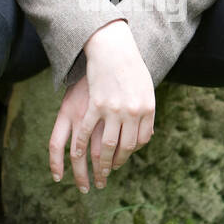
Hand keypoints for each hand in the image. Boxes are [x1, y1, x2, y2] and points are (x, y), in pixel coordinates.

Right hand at [48, 22, 154, 191]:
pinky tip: (76, 155)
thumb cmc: (131, 68)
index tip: (121, 159)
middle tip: (108, 175)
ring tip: (96, 172)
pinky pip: (86, 131)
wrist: (114, 48)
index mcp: (147, 110)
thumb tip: (147, 137)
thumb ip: (147, 114)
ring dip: (100, 162)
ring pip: (105, 145)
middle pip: (124, 147)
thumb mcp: (146, 90)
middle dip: (115, 163)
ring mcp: (114, 110)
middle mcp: (132, 113)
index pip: (140, 141)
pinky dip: (80, 146)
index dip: (130, 153)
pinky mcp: (96, 105)